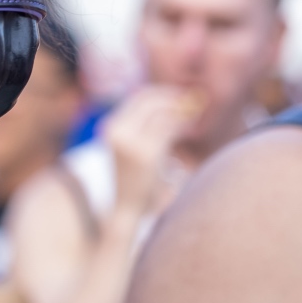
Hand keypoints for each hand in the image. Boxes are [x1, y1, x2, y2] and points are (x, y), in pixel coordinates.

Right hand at [105, 85, 202, 215]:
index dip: (160, 93)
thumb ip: (143, 125)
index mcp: (111, 127)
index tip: (178, 96)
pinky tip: (188, 128)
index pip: (138, 98)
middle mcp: (117, 131)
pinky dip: (181, 126)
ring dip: (179, 112)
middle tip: (190, 102)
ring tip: (190, 116)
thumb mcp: (133, 147)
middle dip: (172, 98)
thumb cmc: (133, 179)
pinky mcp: (148, 154)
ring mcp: (131, 142)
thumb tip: (171, 102)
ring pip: (161, 114)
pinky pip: (169, 130)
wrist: (126, 208)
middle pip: (149, 100)